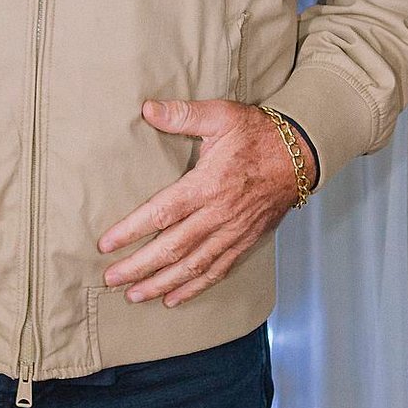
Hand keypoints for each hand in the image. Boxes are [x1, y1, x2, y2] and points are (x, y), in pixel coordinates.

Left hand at [96, 97, 317, 307]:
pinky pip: (216, 271)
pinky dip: (194, 288)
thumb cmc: (258, 134)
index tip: (106, 244)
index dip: (131, 231)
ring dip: (161, 284)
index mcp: (207, 185)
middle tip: (111, 278)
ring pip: (192, 266)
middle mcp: (218, 215)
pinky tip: (173, 298)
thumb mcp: (221, 115)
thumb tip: (147, 109)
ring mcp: (232, 233)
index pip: (161, 213)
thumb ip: (183, 114)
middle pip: (172, 248)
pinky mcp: (244, 242)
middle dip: (139, 267)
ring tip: (134, 296)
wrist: (301, 156)